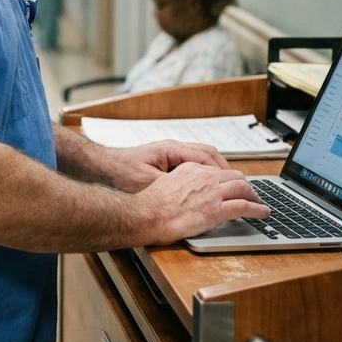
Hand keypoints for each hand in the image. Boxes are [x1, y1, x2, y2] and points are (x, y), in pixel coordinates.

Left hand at [102, 139, 230, 192]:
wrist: (103, 167)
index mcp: (171, 149)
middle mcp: (173, 148)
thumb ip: (171, 185)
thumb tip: (192, 193)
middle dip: (224, 168)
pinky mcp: (166, 160)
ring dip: (214, 170)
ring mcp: (170, 153)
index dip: (221, 170)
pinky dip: (203, 172)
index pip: (205, 155)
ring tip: (226, 185)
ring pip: (201, 157)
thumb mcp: (148, 182)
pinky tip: (206, 186)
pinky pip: (191, 163)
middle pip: (207, 153)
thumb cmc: (122, 173)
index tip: (234, 182)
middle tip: (237, 184)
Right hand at [132, 162, 268, 244]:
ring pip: (243, 188)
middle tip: (250, 194)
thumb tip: (187, 194)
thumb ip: (180, 184)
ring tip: (259, 203)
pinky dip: (257, 209)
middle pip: (234, 176)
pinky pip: (244, 206)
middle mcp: (204, 177)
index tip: (232, 187)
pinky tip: (263, 213)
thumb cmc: (151, 205)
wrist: (148, 214)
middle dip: (245, 185)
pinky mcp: (217, 209)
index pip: (217, 171)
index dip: (228, 180)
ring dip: (254, 196)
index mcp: (191, 169)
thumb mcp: (165, 184)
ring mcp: (212, 192)